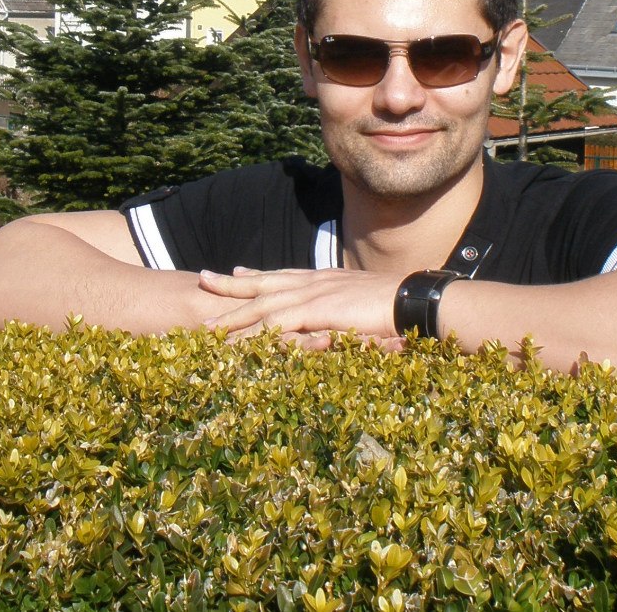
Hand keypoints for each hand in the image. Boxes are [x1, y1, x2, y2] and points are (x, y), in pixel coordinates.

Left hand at [198, 266, 399, 343]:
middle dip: (232, 286)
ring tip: (205, 324)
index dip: (257, 275)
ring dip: (233, 316)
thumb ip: (345, 302)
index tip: (235, 274)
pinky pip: (275, 324)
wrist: (412, 301)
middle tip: (204, 280)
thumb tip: (339, 310)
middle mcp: (314, 282)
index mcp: (324, 279)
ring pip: (262, 306)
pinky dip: (252, 334)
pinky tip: (236, 343)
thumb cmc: (396, 304)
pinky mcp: (315, 311)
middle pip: (264, 283)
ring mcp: (313, 295)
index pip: (283, 275)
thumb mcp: (363, 299)